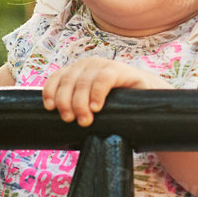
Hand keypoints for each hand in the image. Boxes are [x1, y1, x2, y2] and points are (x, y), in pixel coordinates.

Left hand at [41, 58, 157, 126]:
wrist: (147, 94)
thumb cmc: (116, 104)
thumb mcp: (93, 104)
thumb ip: (78, 108)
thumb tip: (56, 131)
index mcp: (76, 72)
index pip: (56, 78)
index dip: (50, 92)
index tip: (50, 108)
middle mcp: (86, 65)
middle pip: (68, 82)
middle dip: (66, 103)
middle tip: (70, 120)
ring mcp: (102, 65)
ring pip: (83, 83)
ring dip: (80, 103)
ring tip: (85, 121)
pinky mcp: (118, 69)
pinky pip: (103, 79)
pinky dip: (97, 93)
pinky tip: (97, 107)